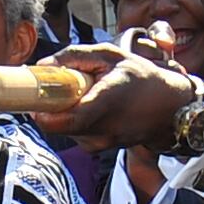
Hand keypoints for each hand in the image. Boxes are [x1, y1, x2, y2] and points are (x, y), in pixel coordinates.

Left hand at [39, 48, 201, 152]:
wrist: (169, 108)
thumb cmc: (141, 77)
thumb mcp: (111, 55)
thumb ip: (75, 56)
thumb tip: (42, 65)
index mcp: (104, 102)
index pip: (60, 119)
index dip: (39, 107)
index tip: (34, 91)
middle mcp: (100, 129)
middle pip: (53, 123)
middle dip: (49, 104)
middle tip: (56, 85)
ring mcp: (99, 142)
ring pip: (61, 128)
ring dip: (62, 111)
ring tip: (82, 94)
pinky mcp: (96, 148)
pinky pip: (72, 132)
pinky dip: (72, 118)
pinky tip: (89, 105)